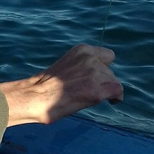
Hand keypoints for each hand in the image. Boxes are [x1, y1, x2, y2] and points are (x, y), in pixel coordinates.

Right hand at [0, 44, 121, 125]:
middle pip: (111, 71)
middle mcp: (90, 58)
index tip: (97, 77)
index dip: (104, 68)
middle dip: (104, 81)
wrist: (35, 96)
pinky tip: (110, 102)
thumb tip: (100, 77)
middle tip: (89, 91)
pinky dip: (116, 98)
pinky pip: (117, 92)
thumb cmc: (47, 85)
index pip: (108, 56)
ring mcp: (94, 73)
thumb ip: (84, 66)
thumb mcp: (68, 65)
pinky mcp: (96, 90)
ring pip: (114, 82)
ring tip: (90, 98)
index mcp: (82, 50)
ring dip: (106, 91)